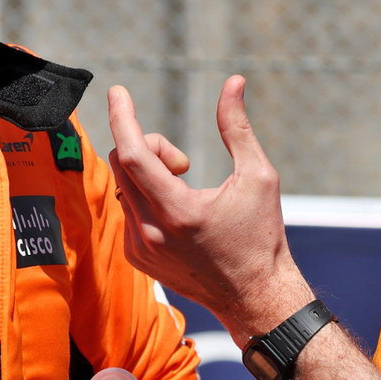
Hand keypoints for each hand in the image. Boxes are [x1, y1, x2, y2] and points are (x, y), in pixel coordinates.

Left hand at [107, 76, 309, 335]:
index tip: (118, 91)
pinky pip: (127, 209)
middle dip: (149, 146)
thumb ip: (237, 127)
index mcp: (179, 210)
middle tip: (184, 163)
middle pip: (123, 163)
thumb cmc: (262, 236)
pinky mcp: (137, 258)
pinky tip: (178, 216)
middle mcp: (152, 231)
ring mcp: (140, 248)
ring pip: (123, 186)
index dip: (124, 117)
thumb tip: (233, 82)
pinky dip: (145, 197)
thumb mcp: (259, 176)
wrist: (255, 297)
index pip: (134, 153)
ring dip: (147, 173)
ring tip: (186, 190)